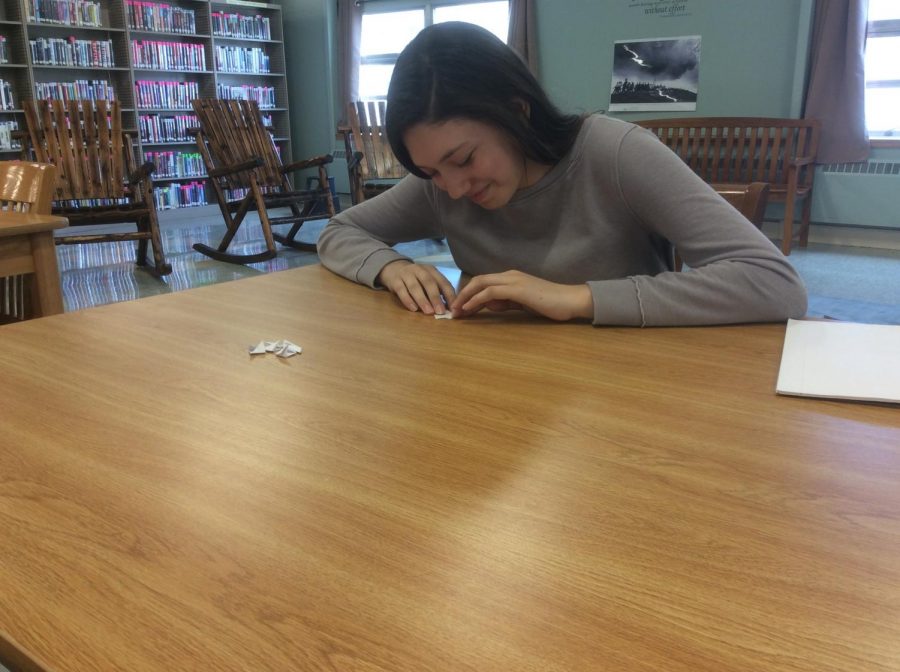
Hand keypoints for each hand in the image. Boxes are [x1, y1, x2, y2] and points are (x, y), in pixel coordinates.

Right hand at [377, 261, 456, 314]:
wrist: (393, 268)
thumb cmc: (416, 279)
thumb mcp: (428, 281)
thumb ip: (438, 292)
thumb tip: (450, 309)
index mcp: (432, 271)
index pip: (443, 282)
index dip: (450, 296)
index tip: (454, 309)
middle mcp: (420, 270)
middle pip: (429, 283)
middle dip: (436, 298)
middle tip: (440, 312)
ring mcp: (407, 274)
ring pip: (415, 287)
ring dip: (422, 300)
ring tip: (428, 312)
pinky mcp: (395, 281)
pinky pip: (401, 290)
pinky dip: (408, 300)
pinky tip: (413, 309)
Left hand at [450, 270, 593, 321]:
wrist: (570, 300)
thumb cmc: (550, 304)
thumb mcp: (523, 303)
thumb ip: (506, 302)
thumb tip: (489, 305)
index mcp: (511, 278)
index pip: (484, 282)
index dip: (468, 294)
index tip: (459, 308)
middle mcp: (510, 275)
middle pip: (478, 280)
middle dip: (462, 294)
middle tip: (452, 309)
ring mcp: (513, 280)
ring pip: (481, 283)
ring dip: (465, 297)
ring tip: (456, 311)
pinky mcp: (517, 289)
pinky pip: (490, 292)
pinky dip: (477, 299)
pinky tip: (469, 308)